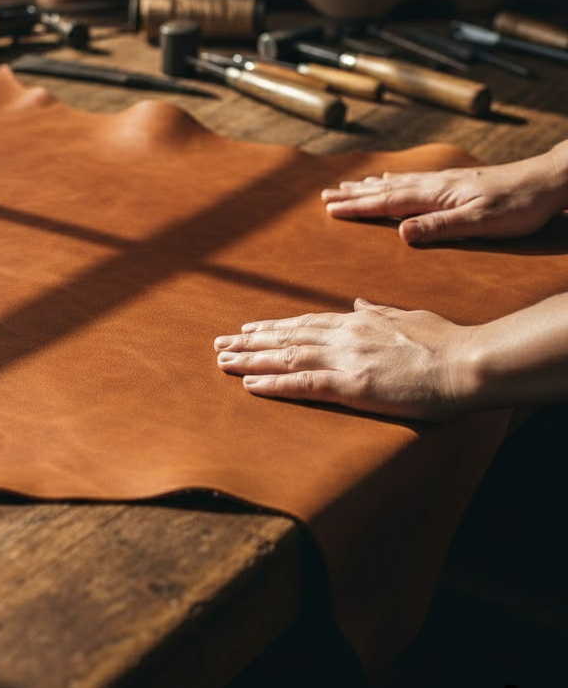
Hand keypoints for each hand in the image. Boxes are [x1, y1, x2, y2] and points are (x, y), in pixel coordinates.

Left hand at [214, 299, 478, 421]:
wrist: (468, 362)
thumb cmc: (446, 342)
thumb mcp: (408, 316)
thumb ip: (379, 311)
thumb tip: (357, 303)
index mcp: (357, 321)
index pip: (304, 323)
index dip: (273, 327)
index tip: (248, 328)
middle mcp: (343, 335)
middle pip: (286, 338)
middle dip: (249, 341)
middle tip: (219, 343)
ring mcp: (344, 359)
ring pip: (284, 357)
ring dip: (249, 359)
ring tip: (221, 360)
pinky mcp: (351, 385)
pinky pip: (302, 384)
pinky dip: (272, 383)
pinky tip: (249, 384)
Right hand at [321, 152, 567, 243]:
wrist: (548, 181)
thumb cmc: (518, 207)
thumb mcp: (479, 223)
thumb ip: (439, 227)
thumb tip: (401, 233)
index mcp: (435, 196)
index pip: (387, 202)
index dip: (357, 207)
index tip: (330, 209)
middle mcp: (434, 185)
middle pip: (385, 190)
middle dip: (353, 194)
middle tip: (325, 195)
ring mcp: (444, 181)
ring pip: (397, 182)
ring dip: (369, 186)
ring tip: (347, 185)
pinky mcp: (455, 181)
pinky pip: (413, 180)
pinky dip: (393, 180)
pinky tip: (391, 179)